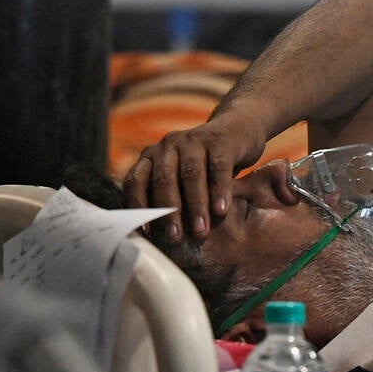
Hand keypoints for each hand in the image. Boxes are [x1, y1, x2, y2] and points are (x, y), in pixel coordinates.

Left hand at [122, 107, 268, 242]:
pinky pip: (218, 168)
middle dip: (169, 212)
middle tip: (175, 238)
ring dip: (195, 206)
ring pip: (191, 174)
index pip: (135, 181)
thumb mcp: (180, 178)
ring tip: (200, 232)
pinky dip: (220, 191)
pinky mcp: (220, 141)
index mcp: (152, 156)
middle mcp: (168, 146)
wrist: (237, 130)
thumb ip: (168, 199)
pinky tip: (222, 210)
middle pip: (163, 180)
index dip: (137, 207)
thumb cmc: (204, 166)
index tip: (145, 233)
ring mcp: (193, 140)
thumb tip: (158, 241)